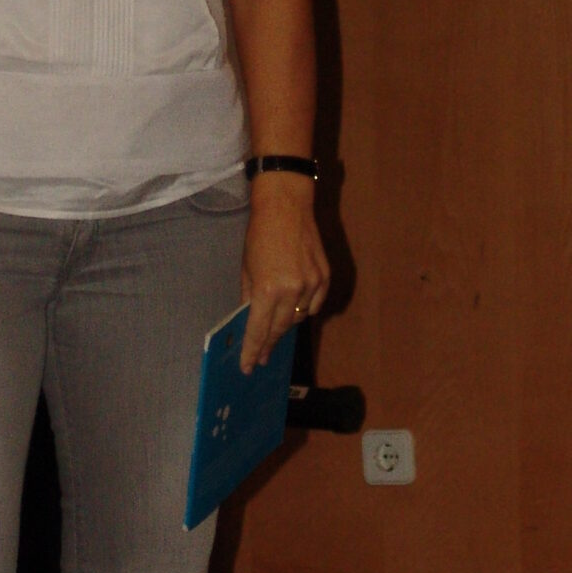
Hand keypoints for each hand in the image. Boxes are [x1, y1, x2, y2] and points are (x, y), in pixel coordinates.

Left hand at [239, 177, 328, 372]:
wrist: (286, 206)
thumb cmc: (260, 234)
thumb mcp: (246, 267)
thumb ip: (250, 297)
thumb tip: (252, 320)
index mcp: (267, 289)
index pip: (259, 330)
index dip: (253, 350)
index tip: (249, 366)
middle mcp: (291, 291)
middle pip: (280, 329)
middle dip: (269, 343)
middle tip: (262, 356)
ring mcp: (311, 285)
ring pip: (298, 318)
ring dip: (285, 323)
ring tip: (275, 325)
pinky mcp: (325, 278)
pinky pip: (314, 305)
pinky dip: (304, 308)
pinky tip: (295, 306)